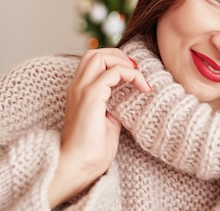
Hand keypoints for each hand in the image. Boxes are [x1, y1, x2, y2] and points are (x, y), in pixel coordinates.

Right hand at [48, 48, 150, 207]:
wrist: (80, 166)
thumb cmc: (93, 150)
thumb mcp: (108, 121)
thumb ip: (115, 105)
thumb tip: (129, 96)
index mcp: (79, 92)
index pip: (93, 62)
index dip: (114, 61)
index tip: (134, 74)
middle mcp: (77, 87)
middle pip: (94, 53)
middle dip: (118, 55)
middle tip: (136, 70)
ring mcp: (82, 90)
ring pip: (99, 56)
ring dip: (123, 62)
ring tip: (139, 78)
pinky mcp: (91, 96)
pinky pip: (113, 72)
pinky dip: (130, 74)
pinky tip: (142, 87)